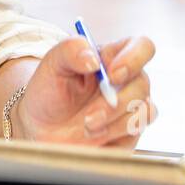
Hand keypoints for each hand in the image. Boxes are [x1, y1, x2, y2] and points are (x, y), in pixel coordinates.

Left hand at [13, 35, 156, 146]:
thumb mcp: (52, 64)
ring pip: (144, 112)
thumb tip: (93, 59)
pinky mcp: (130, 132)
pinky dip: (114, 137)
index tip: (112, 75)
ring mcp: (131, 107)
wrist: (40, 127)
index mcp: (113, 57)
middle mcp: (127, 81)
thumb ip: (71, 50)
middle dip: (115, 103)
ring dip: (114, 123)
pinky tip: (94, 137)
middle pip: (142, 84)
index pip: (142, 47)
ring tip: (86, 127)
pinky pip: (135, 134)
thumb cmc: (49, 91)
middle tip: (89, 117)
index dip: (134, 58)